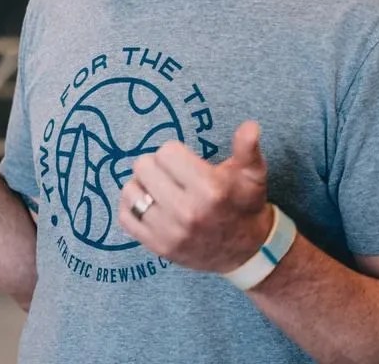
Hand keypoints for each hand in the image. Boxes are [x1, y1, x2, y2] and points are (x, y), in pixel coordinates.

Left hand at [117, 121, 271, 272]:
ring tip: (159, 188)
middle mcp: (187, 212)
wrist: (248, 252)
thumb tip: (250, 126)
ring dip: (142, 186)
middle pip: (143, 167)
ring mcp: (170, 232)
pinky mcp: (158, 247)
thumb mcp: (253, 175)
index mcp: (210, 190)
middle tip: (170, 174)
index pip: (166, 152)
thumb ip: (247, 148)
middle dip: (156, 165)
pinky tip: (149, 204)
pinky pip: (125, 217)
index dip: (174, 152)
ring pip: (131, 191)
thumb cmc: (246, 205)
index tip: (184, 161)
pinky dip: (132, 207)